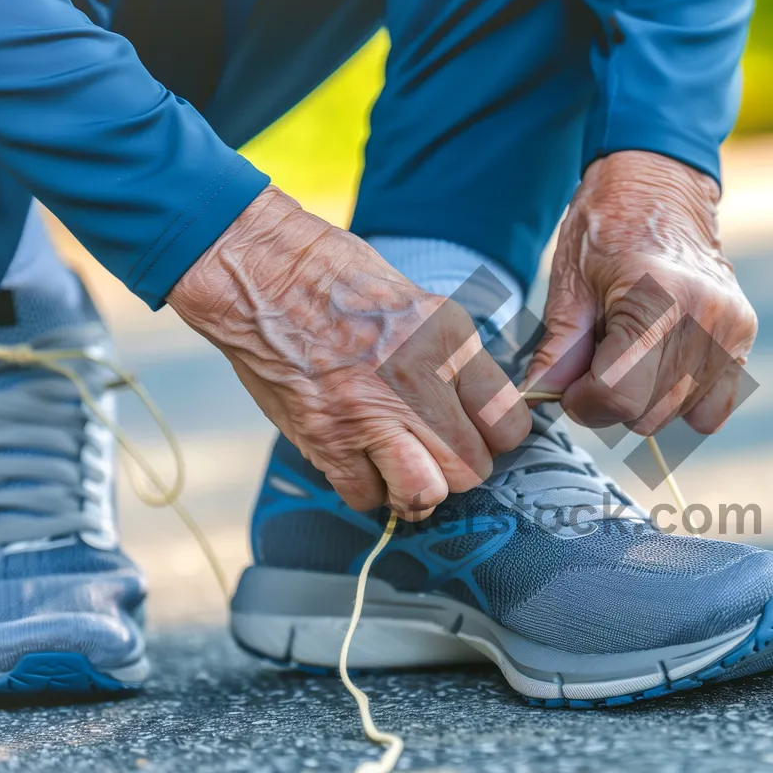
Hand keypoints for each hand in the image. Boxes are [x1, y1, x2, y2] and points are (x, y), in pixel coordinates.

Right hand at [167, 186, 530, 519]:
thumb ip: (458, 362)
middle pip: (470, 469)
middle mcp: (414, 382)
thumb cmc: (343, 283)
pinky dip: (369, 489)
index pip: (507, 424)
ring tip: (408, 465)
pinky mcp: (325, 438)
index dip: (499, 437)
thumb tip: (483, 412)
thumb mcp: (424, 306)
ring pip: (423, 493)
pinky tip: (365, 462)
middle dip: (462, 468)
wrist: (266, 276)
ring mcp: (367, 415)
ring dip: (419, 488)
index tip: (484, 433)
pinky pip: (365, 496)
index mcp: (447, 342)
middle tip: (444, 452)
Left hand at [524, 151, 756, 435]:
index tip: (572, 382)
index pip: (619, 397)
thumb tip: (543, 395)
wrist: (660, 183)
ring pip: (679, 415)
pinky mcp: (743, 336)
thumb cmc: (608, 225)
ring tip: (633, 351)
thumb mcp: (570, 282)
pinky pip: (714, 407)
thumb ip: (559, 346)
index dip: (584, 401)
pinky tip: (662, 366)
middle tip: (599, 360)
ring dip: (646, 400)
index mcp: (657, 299)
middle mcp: (704, 317)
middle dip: (611, 402)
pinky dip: (684, 401)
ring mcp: (730, 329)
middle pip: (648, 413)